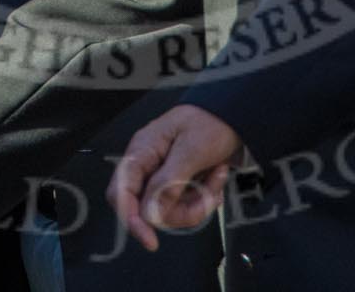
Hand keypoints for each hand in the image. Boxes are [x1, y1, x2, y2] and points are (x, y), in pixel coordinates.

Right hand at [106, 104, 239, 251]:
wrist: (233, 115)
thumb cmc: (210, 121)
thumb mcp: (191, 150)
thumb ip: (169, 182)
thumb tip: (150, 213)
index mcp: (142, 151)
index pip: (121, 192)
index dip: (131, 218)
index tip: (149, 239)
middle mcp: (148, 165)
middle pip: (148, 208)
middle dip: (181, 210)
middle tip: (207, 197)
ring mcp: (163, 176)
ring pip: (170, 211)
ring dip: (199, 202)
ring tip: (217, 179)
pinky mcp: (178, 183)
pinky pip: (185, 205)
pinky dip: (205, 197)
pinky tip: (216, 178)